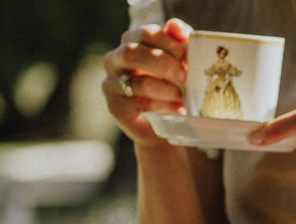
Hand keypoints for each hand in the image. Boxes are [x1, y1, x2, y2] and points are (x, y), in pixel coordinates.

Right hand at [102, 18, 189, 145]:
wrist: (164, 124)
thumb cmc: (170, 88)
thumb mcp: (177, 64)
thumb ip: (177, 43)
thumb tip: (176, 26)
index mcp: (129, 43)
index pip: (144, 33)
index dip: (167, 42)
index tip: (184, 56)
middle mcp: (114, 60)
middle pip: (133, 53)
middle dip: (163, 64)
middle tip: (184, 76)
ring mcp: (111, 84)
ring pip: (140, 83)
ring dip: (167, 90)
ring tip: (182, 98)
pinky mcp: (115, 108)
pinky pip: (140, 105)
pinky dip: (162, 107)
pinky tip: (175, 111)